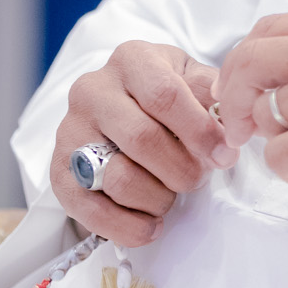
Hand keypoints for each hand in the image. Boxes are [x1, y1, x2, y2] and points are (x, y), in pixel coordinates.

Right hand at [50, 41, 234, 244]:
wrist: (118, 112)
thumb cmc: (164, 96)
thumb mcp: (191, 78)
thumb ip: (211, 90)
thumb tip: (228, 113)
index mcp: (131, 60)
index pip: (165, 96)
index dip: (200, 132)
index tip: (224, 156)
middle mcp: (92, 90)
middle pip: (142, 140)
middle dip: (182, 170)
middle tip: (199, 178)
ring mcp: (70, 131)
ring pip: (119, 178)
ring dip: (159, 198)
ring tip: (172, 195)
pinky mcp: (59, 173)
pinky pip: (92, 211)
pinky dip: (129, 227)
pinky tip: (152, 225)